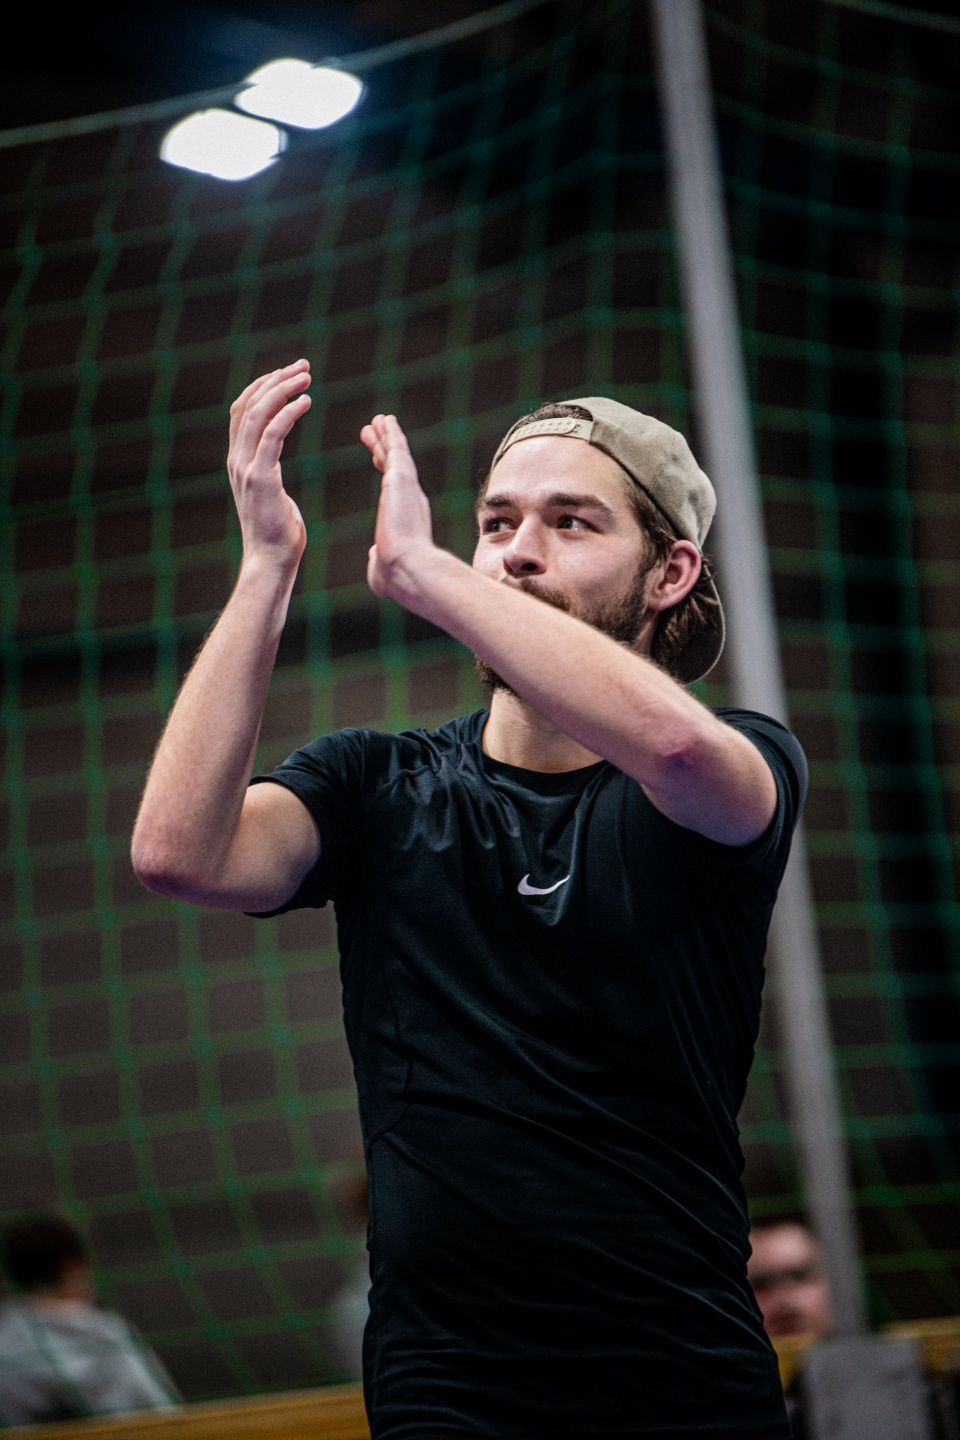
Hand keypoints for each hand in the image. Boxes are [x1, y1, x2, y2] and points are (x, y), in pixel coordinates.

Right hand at [227, 360, 311, 570]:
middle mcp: (236, 460)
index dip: (264, 387)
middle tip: (303, 366)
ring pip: (257, 414)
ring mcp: (245, 468)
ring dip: (282, 389)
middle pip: (248, 405)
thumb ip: (267, 473)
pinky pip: (273, 434)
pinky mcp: (261, 478)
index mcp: (238, 462)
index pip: (243, 411)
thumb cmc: (278, 534)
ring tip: (306, 376)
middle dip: (275, 380)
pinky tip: (306, 401)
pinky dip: (288, 412)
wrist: (271, 563)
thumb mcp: (270, 494)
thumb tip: (272, 466)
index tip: (290, 374)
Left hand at [360, 414, 434, 601]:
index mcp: (407, 517)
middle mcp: (411, 499)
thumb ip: (377, 557)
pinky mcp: (403, 478)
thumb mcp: (381, 566)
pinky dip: (391, 434)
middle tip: (374, 431)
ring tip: (377, 420)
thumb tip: (374, 555)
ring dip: (386, 436)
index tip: (377, 456)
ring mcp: (408, 487)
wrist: (408, 568)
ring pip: (396, 454)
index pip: (394, 487)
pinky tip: (384, 420)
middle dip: (384, 448)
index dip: (385, 468)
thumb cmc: (396, 575)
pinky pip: (396, 449)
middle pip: (395, 466)